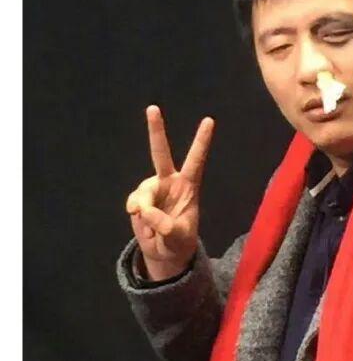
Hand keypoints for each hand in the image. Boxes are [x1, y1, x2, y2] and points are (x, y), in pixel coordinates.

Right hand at [125, 106, 213, 278]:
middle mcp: (169, 181)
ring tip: (154, 229)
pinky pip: (134, 203)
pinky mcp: (139, 200)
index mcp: (188, 185)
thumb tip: (145, 212)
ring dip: (146, 211)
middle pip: (160, 153)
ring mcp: (152, 189)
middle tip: (153, 108)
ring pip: (144, 192)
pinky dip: (138, 216)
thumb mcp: (179, 238)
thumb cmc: (180, 241)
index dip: (201, 141)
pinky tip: (145, 227)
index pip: (196, 160)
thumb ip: (166, 226)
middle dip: (156, 131)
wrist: (164, 252)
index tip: (209, 120)